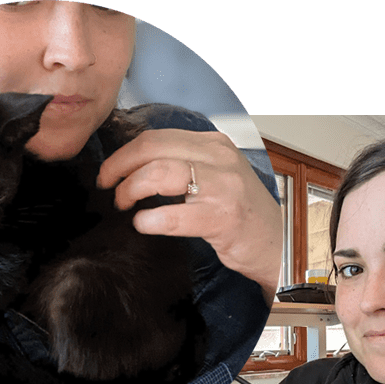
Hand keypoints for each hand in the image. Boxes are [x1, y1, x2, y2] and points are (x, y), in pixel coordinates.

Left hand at [97, 129, 281, 304]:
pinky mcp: (222, 217)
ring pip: (159, 173)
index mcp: (215, 145)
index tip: (111, 170)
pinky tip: (141, 224)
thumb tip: (136, 168)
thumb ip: (185, 165)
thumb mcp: (218, 176)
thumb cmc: (242, 216)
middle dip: (120, 167)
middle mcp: (219, 158)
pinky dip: (149, 219)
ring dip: (130, 189)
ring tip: (123, 204)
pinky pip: (173, 214)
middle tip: (108, 187)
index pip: (158, 136)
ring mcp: (223, 186)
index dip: (125, 152)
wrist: (276, 246)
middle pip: (152, 148)